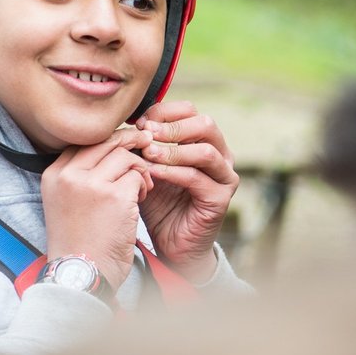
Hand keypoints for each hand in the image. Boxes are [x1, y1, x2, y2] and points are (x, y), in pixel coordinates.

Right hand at [41, 128, 152, 290]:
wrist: (81, 274)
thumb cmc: (78, 242)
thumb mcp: (64, 203)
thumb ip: (78, 177)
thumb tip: (110, 150)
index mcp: (53, 175)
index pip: (83, 141)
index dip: (108, 141)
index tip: (123, 145)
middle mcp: (68, 175)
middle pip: (105, 142)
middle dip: (129, 141)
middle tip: (146, 145)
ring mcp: (91, 185)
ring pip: (124, 156)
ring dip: (139, 169)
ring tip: (141, 187)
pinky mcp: (115, 197)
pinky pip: (137, 177)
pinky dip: (144, 186)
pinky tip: (142, 200)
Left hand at [136, 101, 238, 279]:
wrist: (170, 243)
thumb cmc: (159, 203)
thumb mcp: (148, 168)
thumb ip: (144, 146)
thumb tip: (131, 122)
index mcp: (204, 141)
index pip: (190, 111)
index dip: (164, 112)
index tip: (139, 122)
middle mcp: (221, 155)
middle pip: (205, 124)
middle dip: (171, 127)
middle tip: (145, 133)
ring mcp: (224, 177)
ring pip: (205, 150)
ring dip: (172, 150)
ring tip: (148, 154)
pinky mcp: (220, 198)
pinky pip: (197, 178)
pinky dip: (172, 172)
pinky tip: (152, 173)